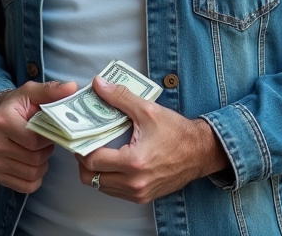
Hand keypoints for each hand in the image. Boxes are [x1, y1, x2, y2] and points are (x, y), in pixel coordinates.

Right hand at [0, 80, 77, 192]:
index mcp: (2, 121)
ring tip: (36, 150)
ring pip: (32, 174)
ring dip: (41, 164)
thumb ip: (51, 91)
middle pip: (34, 159)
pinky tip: (30, 163)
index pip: (35, 140)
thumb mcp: (31, 93)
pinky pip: (26, 186)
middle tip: (44, 141)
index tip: (50, 130)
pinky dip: (34, 178)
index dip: (49, 137)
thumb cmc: (16, 107)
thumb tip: (72, 87)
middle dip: (46, 151)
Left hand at [74, 76, 229, 203]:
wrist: (200, 152)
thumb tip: (98, 84)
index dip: (82, 148)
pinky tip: (114, 162)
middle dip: (84, 161)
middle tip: (87, 145)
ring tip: (100, 152)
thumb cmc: (177, 132)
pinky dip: (109, 178)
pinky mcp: (143, 197)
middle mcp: (134, 183)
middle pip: (91, 178)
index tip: (81, 136)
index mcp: (134, 162)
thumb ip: (120, 97)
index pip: (92, 161)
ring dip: (96, 171)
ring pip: (101, 187)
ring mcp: (138, 193)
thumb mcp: (148, 110)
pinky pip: (115, 191)